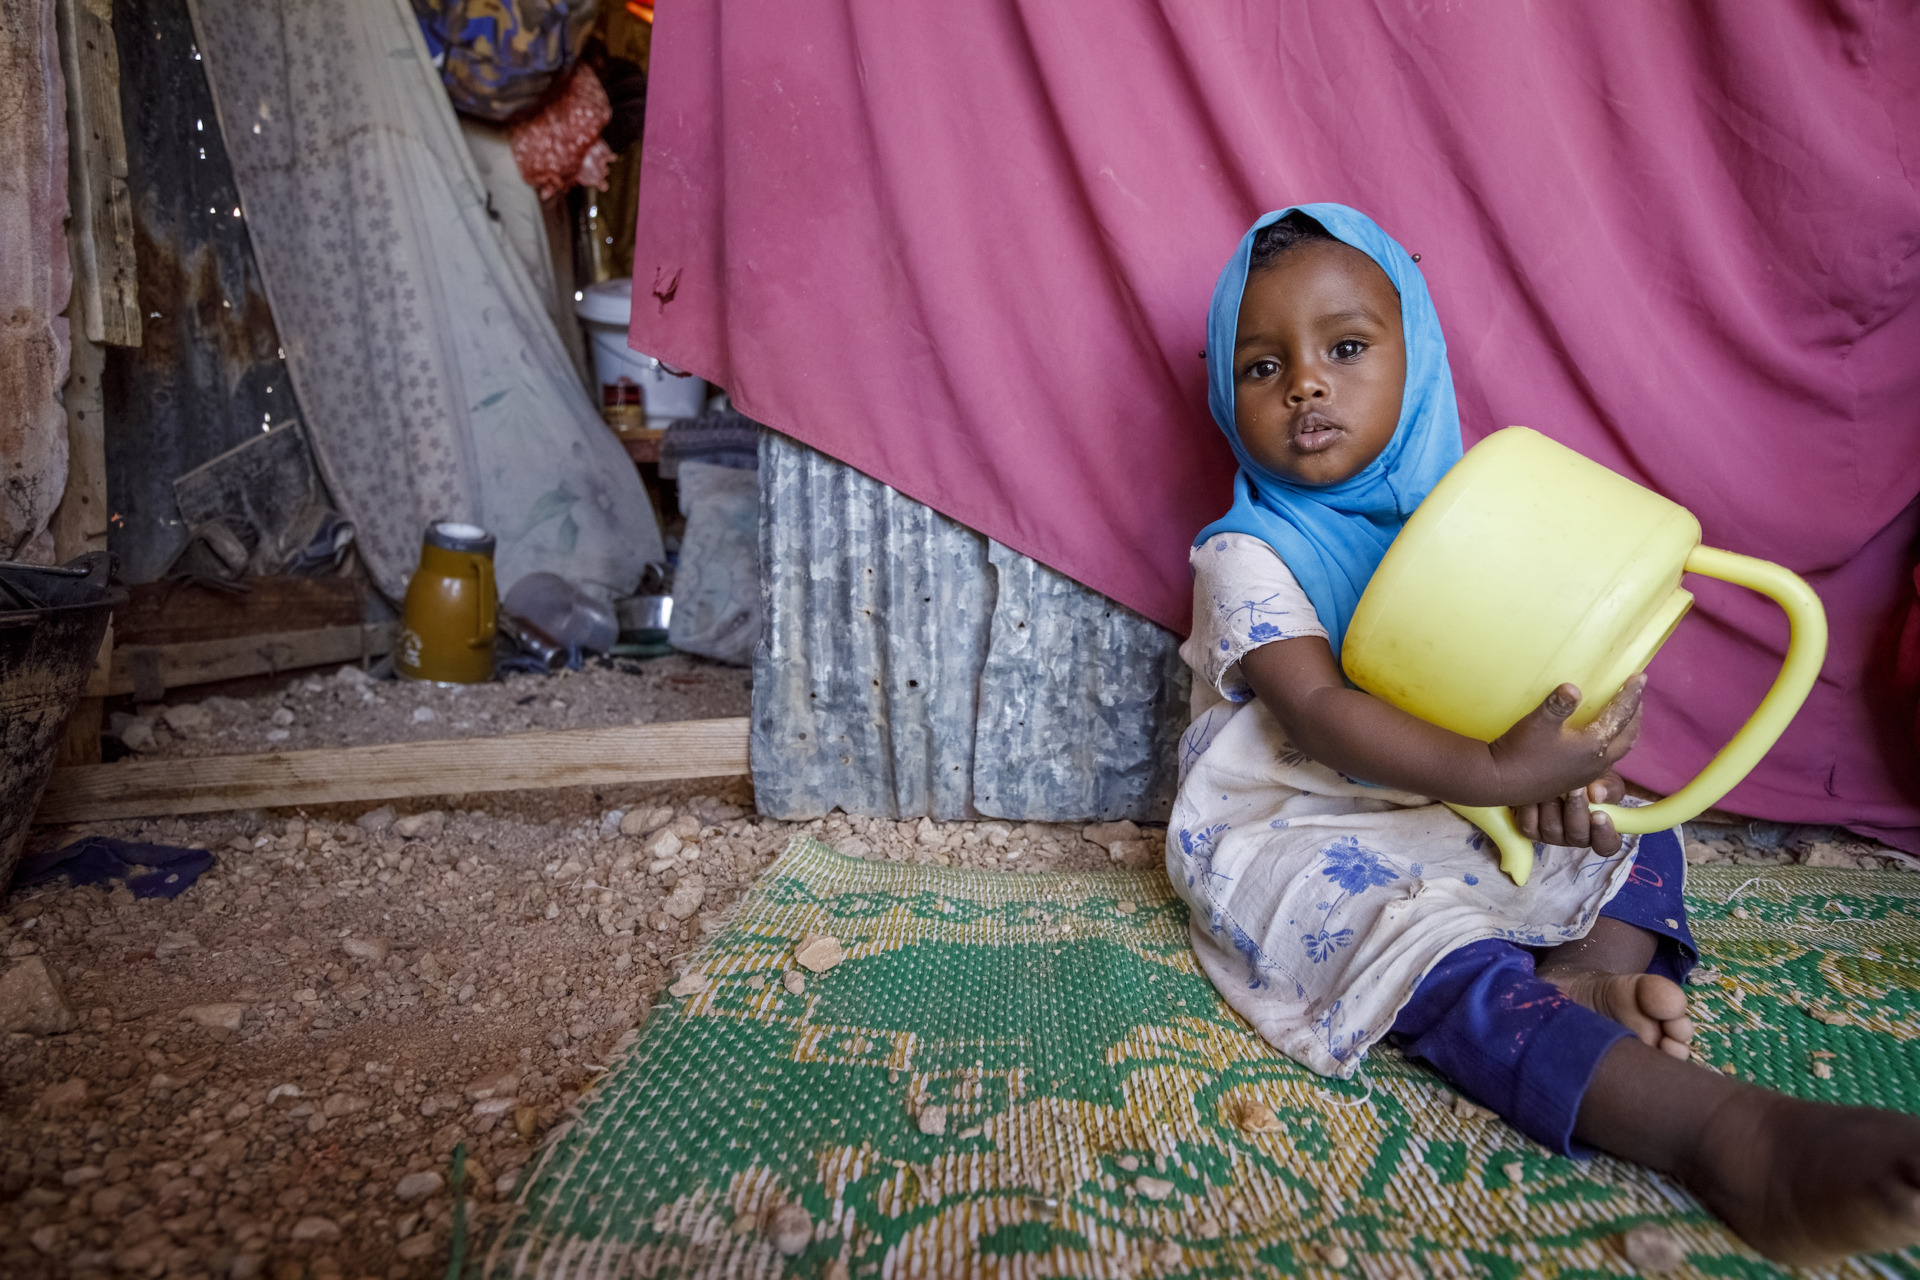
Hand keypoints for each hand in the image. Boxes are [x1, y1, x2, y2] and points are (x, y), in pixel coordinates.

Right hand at [1488, 675, 1644, 806]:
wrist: (1501, 782)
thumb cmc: (1521, 750)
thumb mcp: (1538, 722)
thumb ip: (1558, 704)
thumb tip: (1574, 687)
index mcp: (1593, 745)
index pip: (1621, 715)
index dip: (1631, 694)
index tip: (1639, 677)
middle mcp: (1597, 762)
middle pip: (1628, 736)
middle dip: (1635, 715)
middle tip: (1636, 695)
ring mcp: (1588, 773)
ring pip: (1619, 750)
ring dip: (1625, 731)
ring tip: (1623, 716)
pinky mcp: (1577, 779)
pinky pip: (1606, 759)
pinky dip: (1611, 743)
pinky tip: (1599, 738)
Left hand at [1516, 771, 1626, 852]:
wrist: (1561, 770)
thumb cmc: (1590, 780)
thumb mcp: (1605, 782)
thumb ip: (1608, 789)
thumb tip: (1597, 795)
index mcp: (1599, 831)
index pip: (1607, 845)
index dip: (1604, 834)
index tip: (1600, 815)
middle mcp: (1575, 838)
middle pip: (1577, 837)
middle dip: (1577, 810)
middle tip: (1578, 788)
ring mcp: (1552, 836)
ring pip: (1552, 829)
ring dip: (1554, 805)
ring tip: (1556, 784)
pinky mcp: (1530, 830)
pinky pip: (1529, 824)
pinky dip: (1531, 806)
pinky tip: (1536, 788)